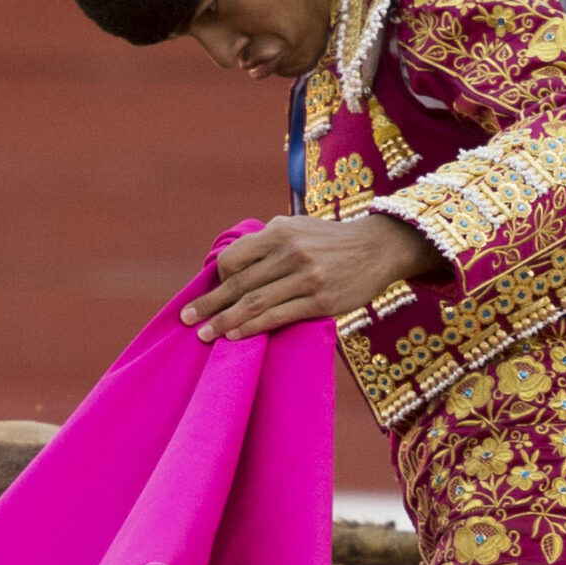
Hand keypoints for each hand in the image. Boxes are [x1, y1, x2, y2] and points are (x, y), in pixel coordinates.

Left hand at [181, 215, 447, 343]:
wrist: (378, 247)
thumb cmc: (330, 241)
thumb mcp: (298, 228)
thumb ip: (268, 242)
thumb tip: (231, 266)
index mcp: (280, 232)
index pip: (234, 258)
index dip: (218, 278)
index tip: (211, 293)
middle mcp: (290, 252)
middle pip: (239, 283)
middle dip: (210, 304)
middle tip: (187, 319)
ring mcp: (307, 277)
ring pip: (255, 303)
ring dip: (225, 321)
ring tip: (205, 335)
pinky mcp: (321, 300)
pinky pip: (279, 317)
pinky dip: (253, 328)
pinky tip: (236, 337)